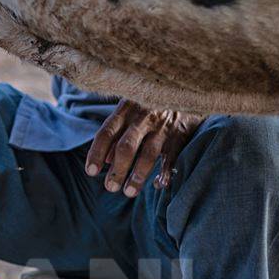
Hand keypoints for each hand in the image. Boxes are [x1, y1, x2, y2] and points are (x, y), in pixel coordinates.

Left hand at [86, 100, 205, 196]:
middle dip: (117, 169)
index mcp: (126, 110)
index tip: (91, 172)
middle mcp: (143, 117)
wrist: (186, 86)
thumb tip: (105, 161)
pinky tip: (159, 185)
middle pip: (126, 146)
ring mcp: (163, 126)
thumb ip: (117, 133)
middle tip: (110, 187)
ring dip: (138, 175)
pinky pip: (172, 156)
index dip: (97, 152)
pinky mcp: (180, 133)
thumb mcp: (130, 110)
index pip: (106, 132)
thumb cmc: (152, 102)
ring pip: (148, 154)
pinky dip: (166, 172)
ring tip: (129, 192)